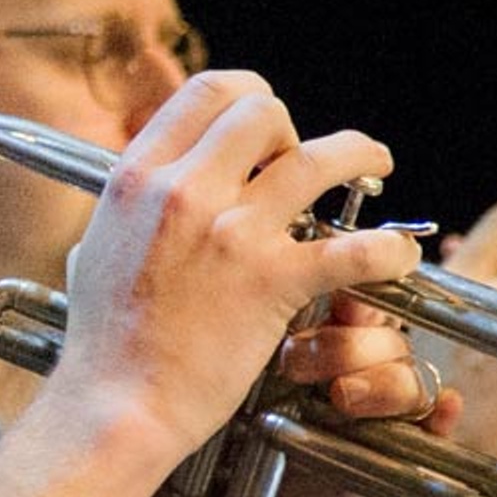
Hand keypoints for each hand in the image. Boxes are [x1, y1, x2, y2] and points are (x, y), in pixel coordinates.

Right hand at [47, 71, 425, 496]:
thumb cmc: (104, 342)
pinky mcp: (270, 283)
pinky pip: (352, 248)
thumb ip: (131, 206)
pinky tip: (397, 256)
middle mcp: (183, 192)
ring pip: (317, 160)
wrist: (116, 405)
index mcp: (137, 177)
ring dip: (357, 154)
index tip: (266, 125)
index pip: (207, 91)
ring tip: (375, 163)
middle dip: (293, 129)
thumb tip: (150, 188)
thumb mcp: (98, 245)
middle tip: (302, 162)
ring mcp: (230, 234)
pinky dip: (386, 250)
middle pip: (262, 111)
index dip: (249, 97)